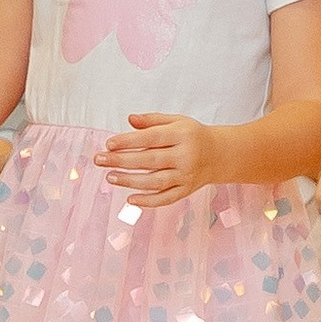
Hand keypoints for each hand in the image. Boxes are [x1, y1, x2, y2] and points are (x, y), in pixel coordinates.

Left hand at [95, 114, 220, 204]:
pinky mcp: (186, 190)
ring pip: (155, 182)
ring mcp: (186, 175)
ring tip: (110, 177)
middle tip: (100, 159)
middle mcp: (186, 156)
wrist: (221, 154)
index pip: (152, 138)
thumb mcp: (177, 121)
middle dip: (122, 160)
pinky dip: (148, 201)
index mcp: (183, 135)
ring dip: (130, 181)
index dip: (129, 141)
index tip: (109, 143)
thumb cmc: (193, 136)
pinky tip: (130, 200)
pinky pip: (166, 198)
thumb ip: (153, 120)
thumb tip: (130, 119)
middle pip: (150, 160)